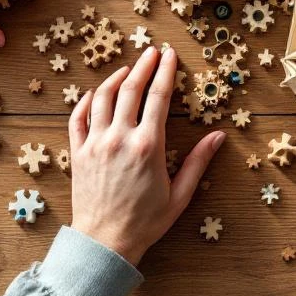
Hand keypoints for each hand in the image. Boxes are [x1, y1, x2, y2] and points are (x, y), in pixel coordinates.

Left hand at [68, 46, 225, 264]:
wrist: (104, 244)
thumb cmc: (144, 222)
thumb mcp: (179, 195)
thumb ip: (198, 162)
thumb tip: (218, 136)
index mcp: (148, 146)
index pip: (158, 97)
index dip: (166, 71)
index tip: (170, 55)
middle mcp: (120, 138)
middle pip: (131, 89)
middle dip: (143, 65)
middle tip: (151, 52)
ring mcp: (95, 144)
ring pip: (102, 98)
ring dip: (115, 78)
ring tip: (127, 69)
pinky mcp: (78, 154)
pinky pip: (77, 118)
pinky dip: (85, 101)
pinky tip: (94, 94)